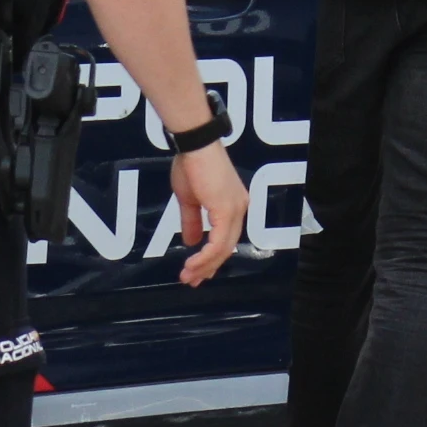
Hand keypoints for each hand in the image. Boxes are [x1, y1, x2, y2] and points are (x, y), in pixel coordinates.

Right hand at [170, 139, 248, 284]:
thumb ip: (192, 221)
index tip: (198, 270)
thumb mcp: (189, 199)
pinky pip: (218, 242)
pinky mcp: (226, 210)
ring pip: (223, 248)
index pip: (226, 237)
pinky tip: (193, 265)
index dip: (212, 257)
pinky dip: (205, 256)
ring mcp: (235, 210)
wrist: (194, 146)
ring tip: (188, 276)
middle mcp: (239, 209)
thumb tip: (192, 242)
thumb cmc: (191, 164)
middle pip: (227, 247)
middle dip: (208, 267)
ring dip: (204, 265)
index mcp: (232, 205)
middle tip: (192, 281)